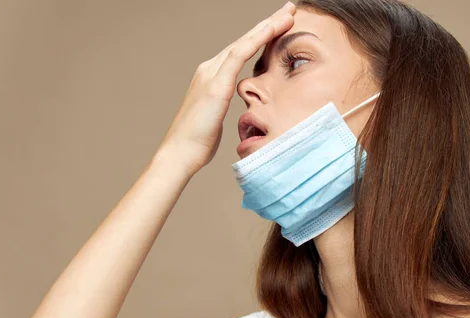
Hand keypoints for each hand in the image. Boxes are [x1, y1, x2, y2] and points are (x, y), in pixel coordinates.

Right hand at [155, 1, 295, 173]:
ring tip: (288, 13)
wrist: (180, 152)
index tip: (281, 26)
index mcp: (212, 77)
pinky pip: (239, 54)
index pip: (241, 50)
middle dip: (268, 23)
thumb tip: (239, 111)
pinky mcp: (215, 83)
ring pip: (244, 42)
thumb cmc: (197, 142)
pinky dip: (257, 39)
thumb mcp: (216, 119)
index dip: (262, 36)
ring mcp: (210, 73)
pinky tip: (273, 28)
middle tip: (289, 9)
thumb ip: (225, 107)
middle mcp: (209, 69)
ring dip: (268, 26)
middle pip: (244, 40)